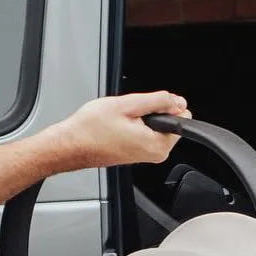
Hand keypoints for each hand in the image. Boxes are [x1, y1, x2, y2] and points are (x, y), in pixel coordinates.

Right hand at [56, 91, 190, 168]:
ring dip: (142, 118)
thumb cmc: (91, 129)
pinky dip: (135, 125)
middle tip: (129, 114)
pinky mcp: (137, 153)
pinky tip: (118, 126)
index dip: (166, 105)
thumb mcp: (127, 104)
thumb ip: (158, 101)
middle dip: (153, 112)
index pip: (183, 117)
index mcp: (157, 144)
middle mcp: (155, 154)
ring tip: (121, 121)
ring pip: (157, 125)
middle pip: (170, 121)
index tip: (146, 107)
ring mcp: (146, 155)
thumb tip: (178, 101)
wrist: (71, 145)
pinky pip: (146, 133)